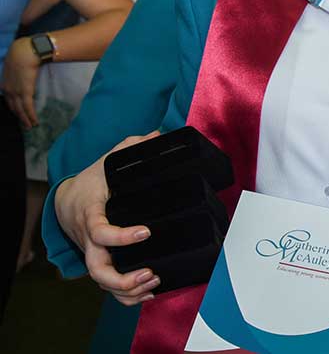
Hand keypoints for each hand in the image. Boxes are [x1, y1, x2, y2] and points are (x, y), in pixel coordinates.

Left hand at [2, 37, 41, 128]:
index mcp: (4, 84)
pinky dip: (31, 116)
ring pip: (19, 110)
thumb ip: (17, 72)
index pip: (8, 100)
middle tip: (25, 125)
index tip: (19, 113)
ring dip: (25, 119)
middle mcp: (8, 91)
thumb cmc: (21, 56)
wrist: (24, 53)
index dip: (14, 108)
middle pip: (13, 107)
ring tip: (30, 126)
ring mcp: (16, 92)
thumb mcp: (15, 66)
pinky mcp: (25, 92)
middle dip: (19, 117)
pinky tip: (35, 121)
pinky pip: (28, 108)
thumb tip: (24, 73)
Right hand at [55, 132, 162, 304]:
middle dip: (122, 277)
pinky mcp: (100, 260)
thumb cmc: (93, 181)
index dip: (120, 236)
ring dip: (127, 290)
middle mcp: (88, 238)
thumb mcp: (110, 161)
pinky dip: (126, 295)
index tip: (145, 232)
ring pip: (102, 282)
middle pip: (96, 268)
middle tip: (150, 272)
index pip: (99, 230)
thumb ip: (132, 147)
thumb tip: (159, 135)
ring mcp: (93, 252)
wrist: (67, 200)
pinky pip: (108, 285)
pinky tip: (149, 293)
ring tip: (154, 282)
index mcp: (91, 213)